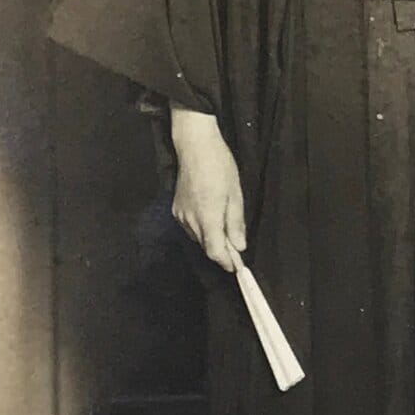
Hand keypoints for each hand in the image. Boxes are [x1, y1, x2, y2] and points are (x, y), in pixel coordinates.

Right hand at [169, 108, 246, 272]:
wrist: (195, 146)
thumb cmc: (219, 166)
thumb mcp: (235, 194)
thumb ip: (236, 223)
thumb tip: (239, 246)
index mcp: (207, 216)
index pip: (215, 251)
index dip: (227, 262)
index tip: (238, 268)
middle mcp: (190, 220)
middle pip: (207, 246)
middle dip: (222, 251)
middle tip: (237, 250)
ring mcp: (180, 215)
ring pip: (198, 238)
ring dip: (212, 240)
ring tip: (227, 232)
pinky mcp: (175, 209)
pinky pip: (191, 228)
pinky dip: (203, 230)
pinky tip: (212, 220)